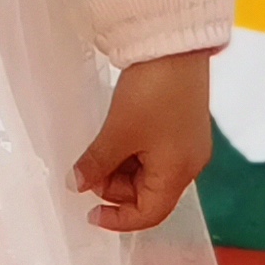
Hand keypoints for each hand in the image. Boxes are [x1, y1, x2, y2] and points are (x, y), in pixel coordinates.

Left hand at [72, 51, 214, 233]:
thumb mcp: (118, 132)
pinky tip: (114, 138)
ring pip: (149, 173)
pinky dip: (132, 153)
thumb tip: (76, 186)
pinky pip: (154, 154)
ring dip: (121, 169)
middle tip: (88, 170)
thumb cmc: (151, 93)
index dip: (118, 219)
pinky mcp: (182, 127)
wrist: (175, 45)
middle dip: (116, 189)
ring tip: (98, 152)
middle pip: (150, 194)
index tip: (89, 213)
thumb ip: (97, 164)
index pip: (149, 214)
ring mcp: (187, 145)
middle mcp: (189, 164)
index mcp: (179, 172)